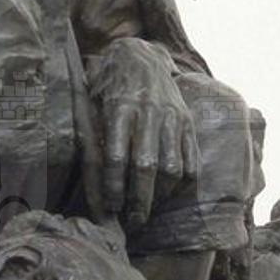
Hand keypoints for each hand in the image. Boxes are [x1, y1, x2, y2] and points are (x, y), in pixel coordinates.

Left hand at [87, 36, 196, 231]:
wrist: (138, 57)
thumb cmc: (106, 89)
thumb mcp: (90, 106)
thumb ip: (91, 140)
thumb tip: (89, 184)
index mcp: (120, 108)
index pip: (117, 157)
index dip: (114, 187)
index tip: (110, 208)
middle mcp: (149, 112)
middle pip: (147, 166)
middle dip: (139, 200)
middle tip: (133, 221)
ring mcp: (172, 116)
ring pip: (172, 167)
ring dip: (161, 195)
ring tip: (149, 209)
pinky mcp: (187, 120)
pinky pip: (191, 159)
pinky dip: (181, 182)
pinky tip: (167, 194)